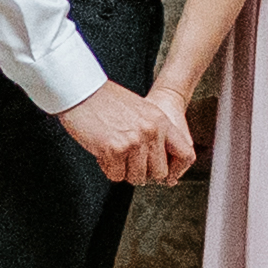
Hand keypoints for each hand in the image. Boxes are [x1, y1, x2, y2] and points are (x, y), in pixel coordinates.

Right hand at [64, 82, 193, 186]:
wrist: (81, 90)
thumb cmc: (105, 100)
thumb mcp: (141, 110)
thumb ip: (153, 131)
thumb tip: (158, 158)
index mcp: (161, 120)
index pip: (185, 154)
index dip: (176, 169)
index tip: (167, 174)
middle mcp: (151, 131)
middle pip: (159, 173)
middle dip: (142, 171)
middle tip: (128, 160)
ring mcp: (134, 141)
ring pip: (136, 177)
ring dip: (123, 170)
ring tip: (113, 151)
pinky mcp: (115, 150)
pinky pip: (116, 176)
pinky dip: (107, 168)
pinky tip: (102, 150)